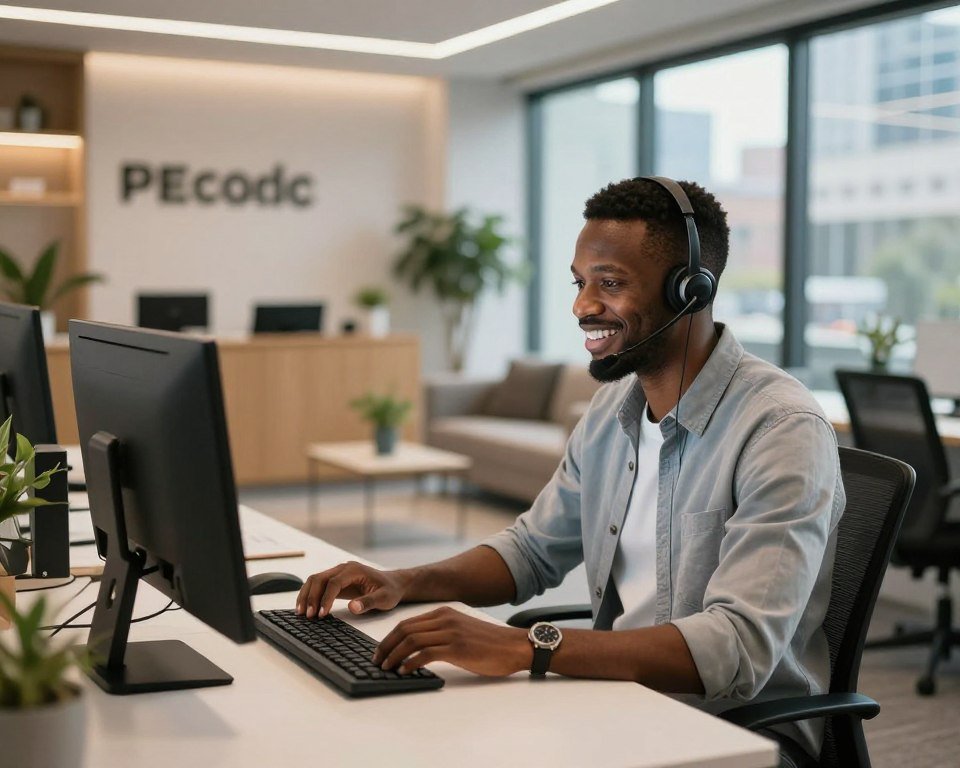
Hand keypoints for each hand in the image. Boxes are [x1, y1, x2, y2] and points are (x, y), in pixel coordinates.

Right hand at [296, 561, 410, 617]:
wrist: (393, 583)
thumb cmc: (390, 590)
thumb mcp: (384, 598)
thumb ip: (369, 602)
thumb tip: (353, 607)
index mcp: (355, 570)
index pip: (334, 582)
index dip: (325, 598)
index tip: (321, 614)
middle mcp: (344, 568)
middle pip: (319, 578)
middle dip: (311, 597)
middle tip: (308, 616)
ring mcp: (338, 573)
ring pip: (315, 580)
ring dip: (306, 595)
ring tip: (301, 613)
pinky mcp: (335, 581)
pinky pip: (318, 585)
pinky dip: (310, 595)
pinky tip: (306, 608)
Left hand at [373, 606, 530, 676]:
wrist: (514, 646)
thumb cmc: (490, 643)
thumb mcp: (462, 630)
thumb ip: (442, 633)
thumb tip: (418, 649)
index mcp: (444, 613)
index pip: (408, 623)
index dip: (390, 637)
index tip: (380, 651)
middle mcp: (445, 619)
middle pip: (405, 629)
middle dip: (386, 645)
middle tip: (377, 660)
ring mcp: (451, 632)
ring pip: (412, 640)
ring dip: (394, 654)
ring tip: (387, 667)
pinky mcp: (457, 648)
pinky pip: (425, 653)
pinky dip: (410, 662)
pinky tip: (404, 671)